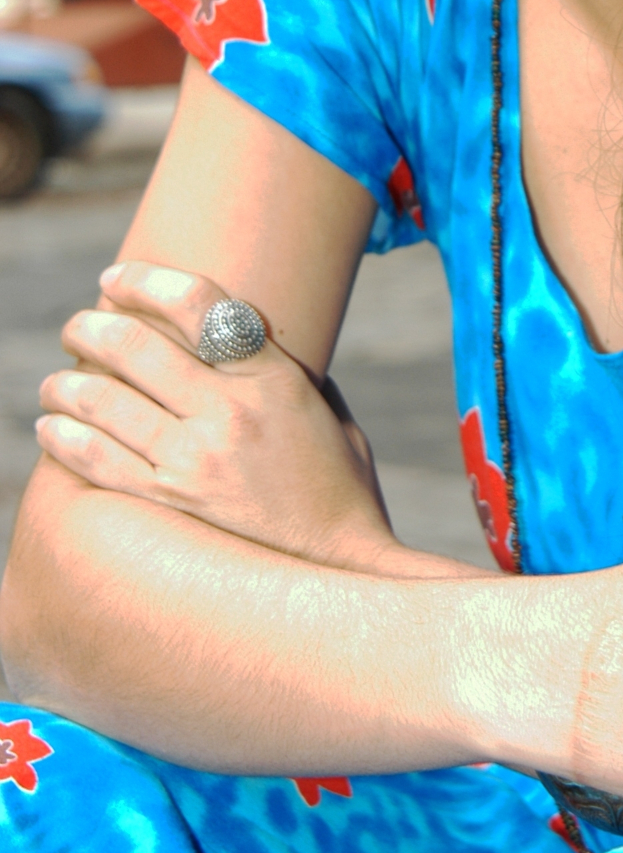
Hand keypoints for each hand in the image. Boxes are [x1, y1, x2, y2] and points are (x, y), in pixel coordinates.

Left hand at [35, 260, 402, 574]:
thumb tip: (245, 344)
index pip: (198, 303)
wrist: (342, 574)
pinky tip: (50, 427)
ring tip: (56, 380)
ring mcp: (194, 461)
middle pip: (135, 346)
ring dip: (66, 383)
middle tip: (76, 326)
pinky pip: (96, 461)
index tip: (115, 278)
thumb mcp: (328, 414)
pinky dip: (63, 437)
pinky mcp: (170, 506)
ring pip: (103, 401)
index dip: (145, 281)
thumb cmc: (340, 491)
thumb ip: (286, 374)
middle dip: (91, 327)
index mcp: (273, 378)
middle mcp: (229, 412)